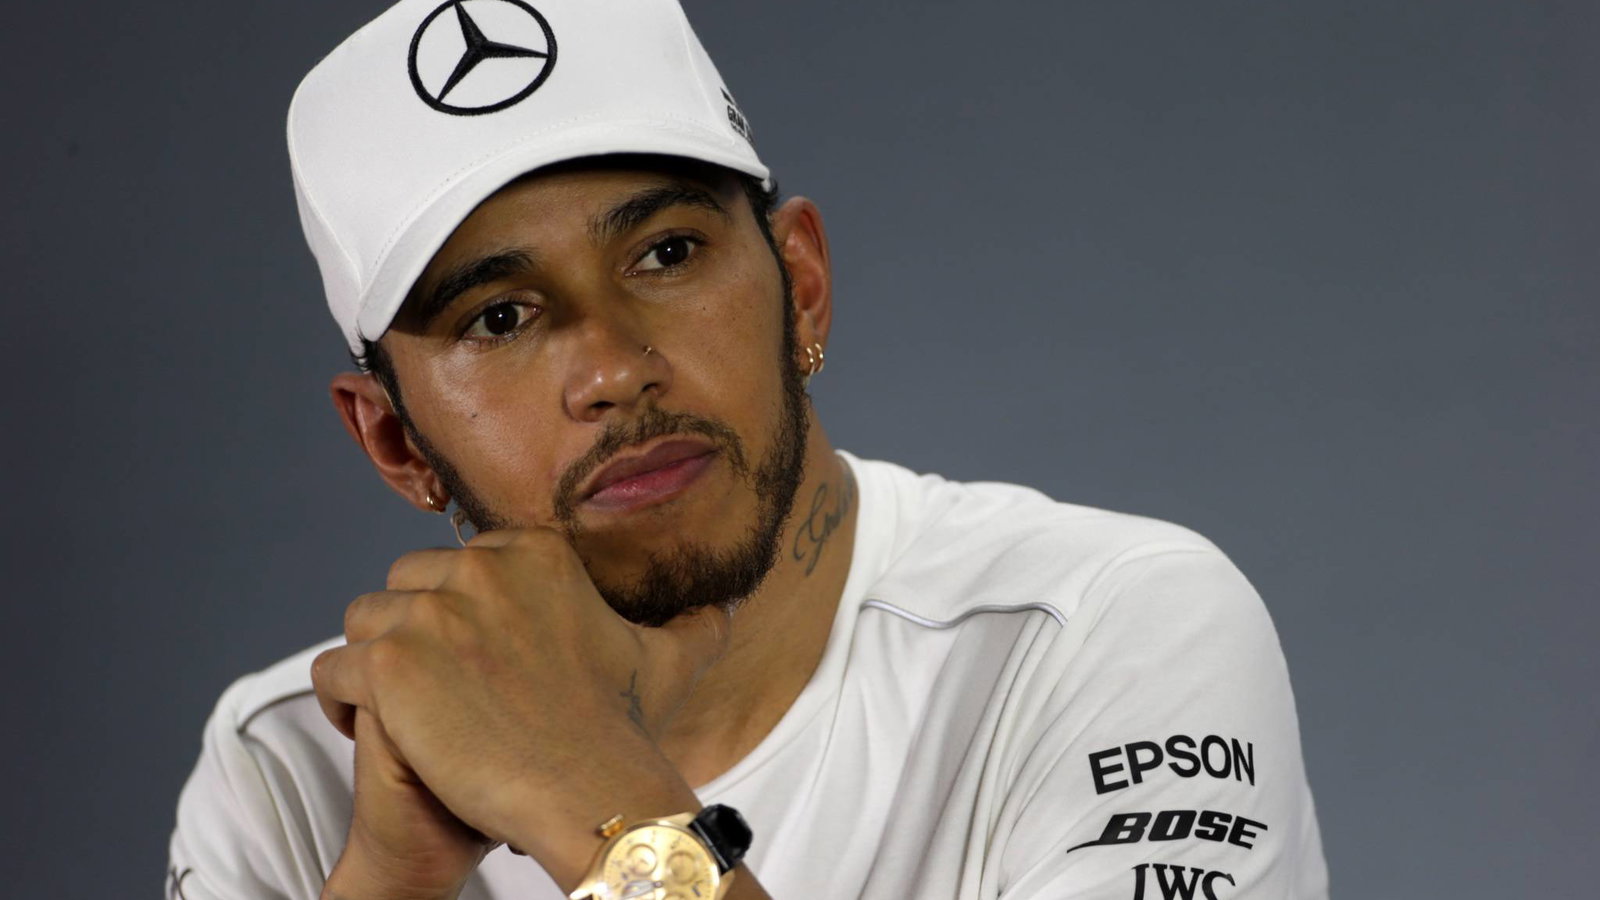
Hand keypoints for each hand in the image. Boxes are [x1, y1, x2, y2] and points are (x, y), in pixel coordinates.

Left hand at [312, 527, 732, 890]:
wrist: (589, 788)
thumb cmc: (621, 732)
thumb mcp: (664, 663)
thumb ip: (692, 626)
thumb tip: (724, 611)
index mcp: (535, 554)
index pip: (460, 563)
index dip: (456, 610)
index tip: (467, 655)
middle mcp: (480, 571)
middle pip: (406, 583)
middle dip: (411, 629)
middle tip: (430, 686)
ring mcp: (431, 614)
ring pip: (364, 622)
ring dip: (372, 663)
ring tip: (395, 710)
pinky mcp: (390, 664)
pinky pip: (334, 670)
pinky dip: (341, 702)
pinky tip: (369, 729)